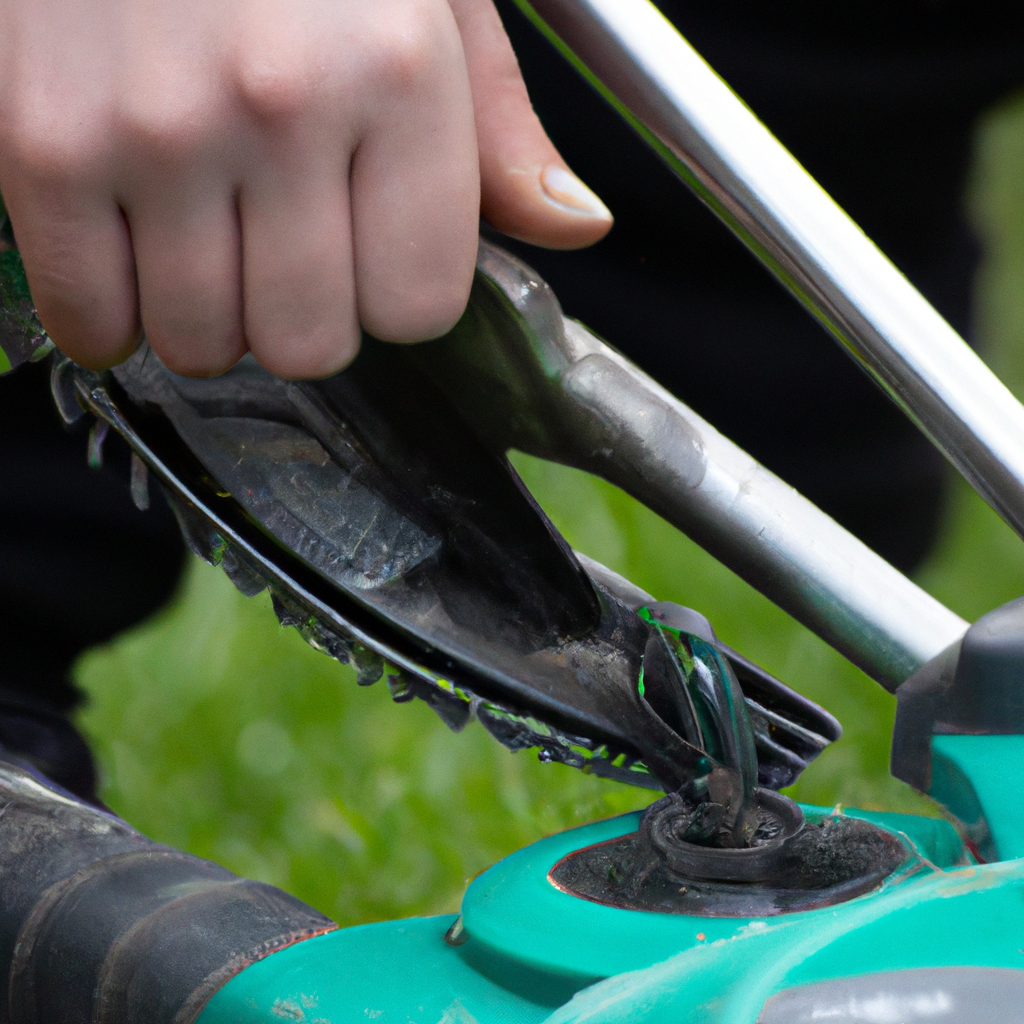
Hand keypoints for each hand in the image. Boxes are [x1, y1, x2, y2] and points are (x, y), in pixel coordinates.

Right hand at [0, 0, 610, 378]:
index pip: (420, 307)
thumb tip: (573, 222)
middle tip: (275, 247)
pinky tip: (126, 251)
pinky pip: (92, 325)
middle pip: (311, 344)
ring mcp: (155, 130)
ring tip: (198, 229)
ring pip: (204, 346)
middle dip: (300, 316)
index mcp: (397, 73)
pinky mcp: (42, 145)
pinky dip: (110, 314)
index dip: (391, 295)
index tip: (366, 257)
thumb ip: (497, 127)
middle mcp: (282, 105)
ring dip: (207, 314)